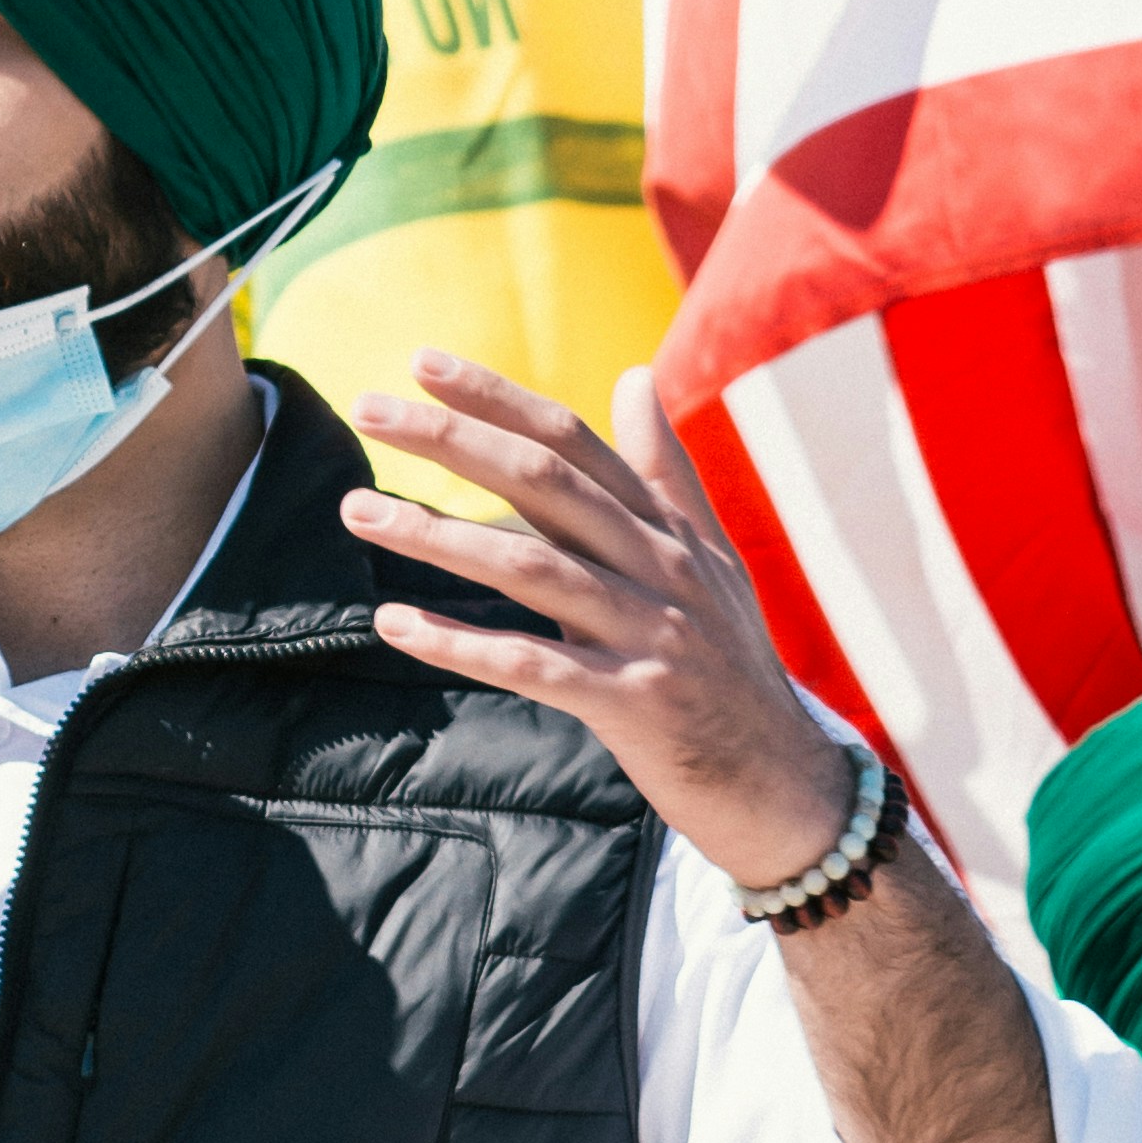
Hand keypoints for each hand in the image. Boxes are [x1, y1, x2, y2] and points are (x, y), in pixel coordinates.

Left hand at [345, 358, 861, 887]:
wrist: (783, 782)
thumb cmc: (727, 663)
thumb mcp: (709, 557)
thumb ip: (665, 470)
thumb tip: (634, 376)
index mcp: (668, 527)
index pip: (573, 440)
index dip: (497, 398)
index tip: (420, 361)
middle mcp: (662, 567)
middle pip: (546, 483)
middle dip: (452, 440)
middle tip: (368, 409)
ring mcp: (649, 634)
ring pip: (531, 567)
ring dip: (437, 534)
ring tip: (358, 512)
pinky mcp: (632, 704)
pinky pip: (533, 665)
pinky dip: (460, 643)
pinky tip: (395, 624)